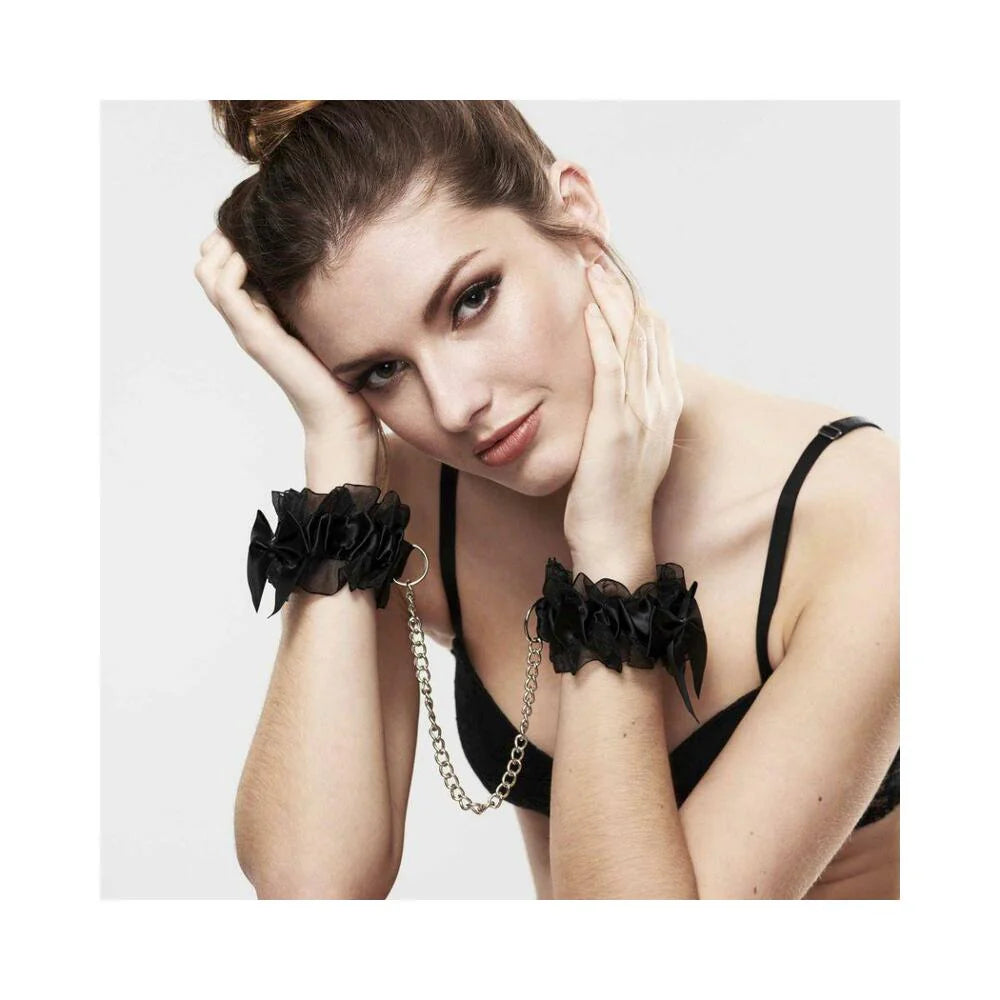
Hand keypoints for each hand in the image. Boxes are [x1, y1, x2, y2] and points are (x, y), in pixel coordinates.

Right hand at [193, 228, 379, 460]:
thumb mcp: (329, 317)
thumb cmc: (345, 372)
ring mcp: (248, 327)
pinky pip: (225, 289)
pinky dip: (233, 264)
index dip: (236, 233)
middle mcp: (248, 318)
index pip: (226, 261)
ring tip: (256, 234)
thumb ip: (320, 292)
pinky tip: (261, 256)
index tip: (266, 215)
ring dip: (226, 243)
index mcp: (262, 312)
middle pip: (209, 262)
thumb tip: (333, 252)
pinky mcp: (256, 335)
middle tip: (260, 219)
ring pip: (208, 271)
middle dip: (226, 232)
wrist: (345, 416)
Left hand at [563, 259, 682, 556]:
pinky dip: (601, 336)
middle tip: (599, 255)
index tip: (613, 274)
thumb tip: (611, 387)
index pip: (656, 340)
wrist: (616, 538)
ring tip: (592, 267)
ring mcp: (641, 414)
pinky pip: (611, 370)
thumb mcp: (627, 446)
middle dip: (622, 290)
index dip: (635, 303)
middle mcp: (660, 404)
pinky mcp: (616, 426)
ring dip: (610, 301)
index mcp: (664, 406)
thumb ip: (626, 411)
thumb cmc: (612, 496)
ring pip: (631, 343)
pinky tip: (587, 311)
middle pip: (646, 332)